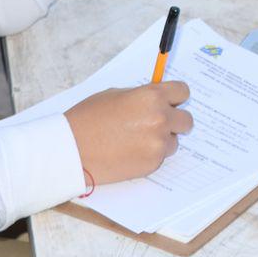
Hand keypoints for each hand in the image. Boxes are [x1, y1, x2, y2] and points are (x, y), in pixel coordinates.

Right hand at [65, 81, 192, 183]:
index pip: (183, 92)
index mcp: (152, 96)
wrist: (71, 149)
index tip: (171, 101)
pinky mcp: (152, 164)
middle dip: (174, 121)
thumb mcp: (116, 95)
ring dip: (162, 140)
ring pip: (174, 141)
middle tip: (158, 123)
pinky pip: (161, 157)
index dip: (176, 97)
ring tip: (137, 139)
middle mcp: (160, 119)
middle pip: (186, 120)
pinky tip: (130, 151)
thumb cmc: (88, 118)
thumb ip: (142, 96)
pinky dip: (150, 155)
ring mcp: (158, 144)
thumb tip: (157, 99)